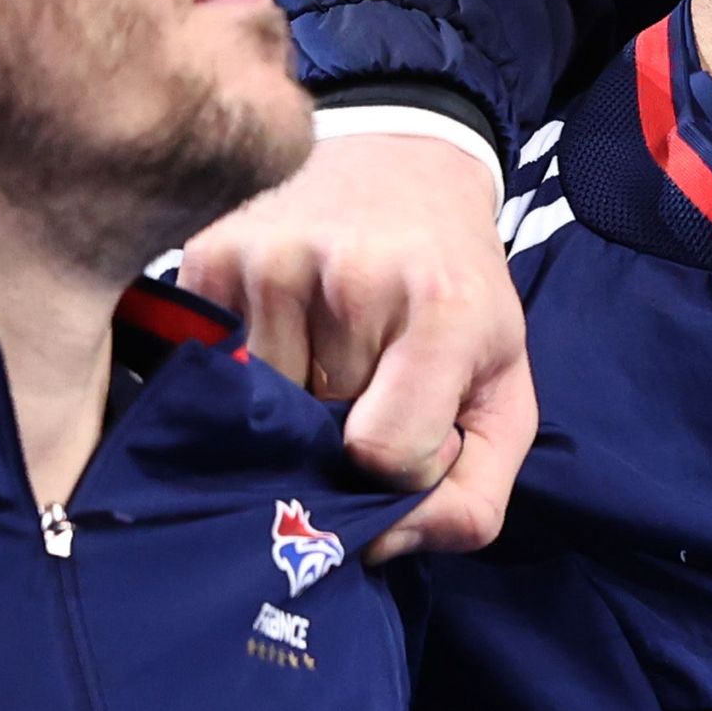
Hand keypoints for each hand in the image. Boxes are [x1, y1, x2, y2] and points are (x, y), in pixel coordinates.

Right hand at [176, 124, 532, 559]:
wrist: (399, 162)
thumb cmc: (455, 293)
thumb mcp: (503, 390)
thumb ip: (473, 497)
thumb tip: (376, 548)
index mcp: (443, 309)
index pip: (387, 456)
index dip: (398, 467)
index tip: (406, 427)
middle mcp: (353, 277)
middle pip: (317, 437)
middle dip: (337, 435)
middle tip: (359, 381)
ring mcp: (271, 262)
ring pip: (257, 411)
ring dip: (286, 404)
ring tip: (319, 347)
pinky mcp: (208, 256)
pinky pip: (211, 368)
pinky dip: (242, 370)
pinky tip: (278, 327)